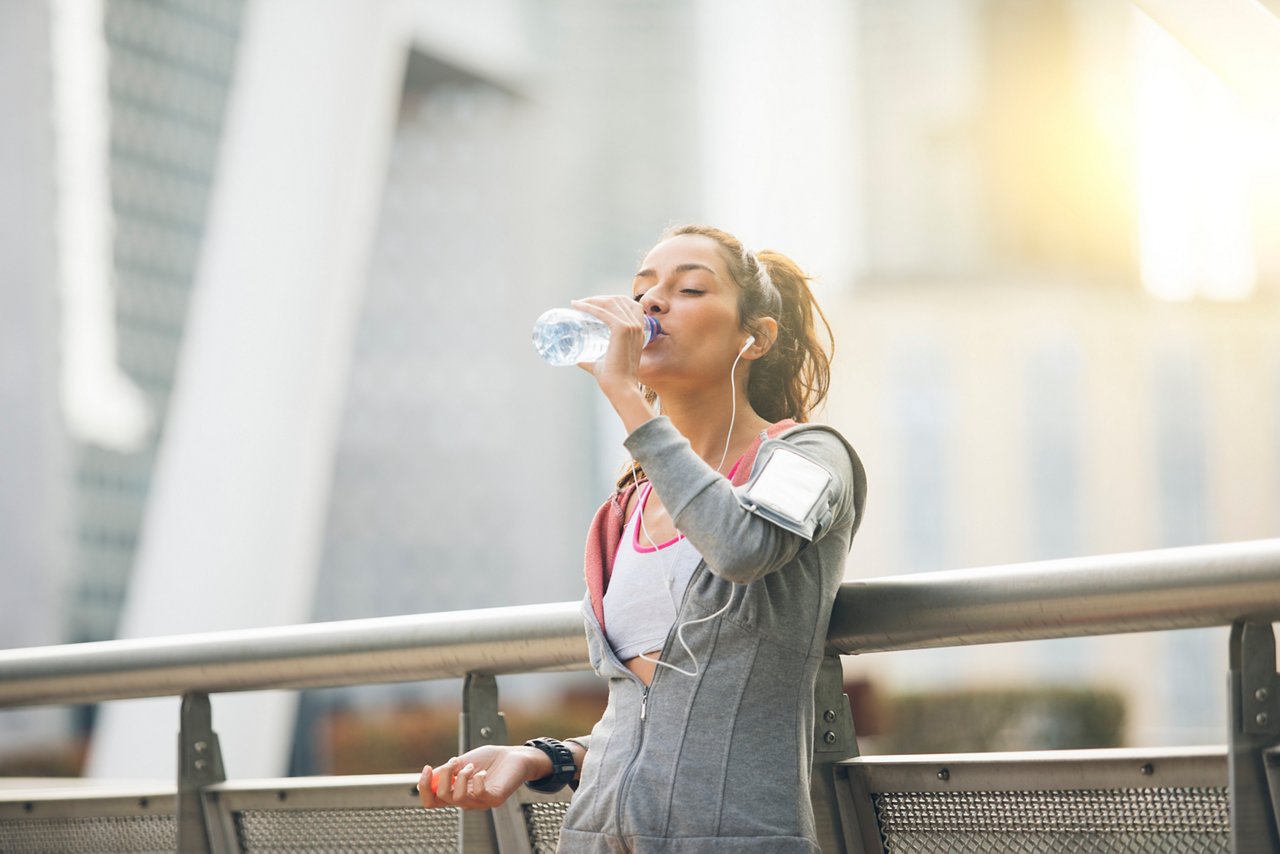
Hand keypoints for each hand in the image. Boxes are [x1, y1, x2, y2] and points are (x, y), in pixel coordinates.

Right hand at [417, 745, 546, 810]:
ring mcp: (480, 802)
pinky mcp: (495, 799)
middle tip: (456, 760)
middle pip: (441, 798)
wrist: (514, 755)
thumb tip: (429, 777)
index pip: (431, 801)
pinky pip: (479, 795)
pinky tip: (483, 772)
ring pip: (457, 797)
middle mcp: (465, 801)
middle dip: (444, 774)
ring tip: (472, 766)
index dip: (423, 787)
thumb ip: (446, 771)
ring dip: (461, 776)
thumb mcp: (462, 762)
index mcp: (455, 792)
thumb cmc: (489, 759)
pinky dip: (478, 780)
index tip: (427, 767)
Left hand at [570, 296, 648, 388]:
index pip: (628, 305)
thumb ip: (592, 360)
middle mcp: (637, 326)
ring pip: (610, 303)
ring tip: (578, 304)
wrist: (621, 388)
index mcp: (638, 331)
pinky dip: (589, 307)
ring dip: (593, 300)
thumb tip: (578, 359)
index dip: (610, 300)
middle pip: (618, 300)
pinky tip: (577, 306)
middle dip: (599, 298)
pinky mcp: (622, 329)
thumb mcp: (603, 363)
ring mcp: (631, 326)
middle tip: (582, 304)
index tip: (592, 304)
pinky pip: (603, 312)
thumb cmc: (614, 379)